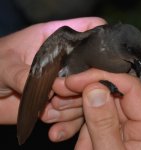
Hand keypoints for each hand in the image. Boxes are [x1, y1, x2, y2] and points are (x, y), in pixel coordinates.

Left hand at [0, 17, 105, 140]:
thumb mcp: (4, 65)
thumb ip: (23, 74)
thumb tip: (50, 88)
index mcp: (55, 40)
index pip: (89, 28)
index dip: (101, 38)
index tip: (105, 55)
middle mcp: (66, 62)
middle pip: (94, 70)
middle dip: (80, 87)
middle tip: (57, 94)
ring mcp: (66, 83)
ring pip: (88, 96)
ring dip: (69, 109)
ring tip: (47, 110)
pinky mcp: (62, 102)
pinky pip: (76, 115)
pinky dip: (67, 125)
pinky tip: (55, 130)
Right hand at [64, 69, 140, 149]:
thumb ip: (104, 124)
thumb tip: (95, 89)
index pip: (130, 87)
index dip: (102, 78)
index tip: (75, 80)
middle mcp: (139, 121)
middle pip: (113, 92)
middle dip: (83, 88)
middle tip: (58, 89)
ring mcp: (122, 125)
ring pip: (98, 102)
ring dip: (74, 103)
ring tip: (53, 110)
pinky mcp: (108, 130)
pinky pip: (91, 117)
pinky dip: (73, 118)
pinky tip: (59, 128)